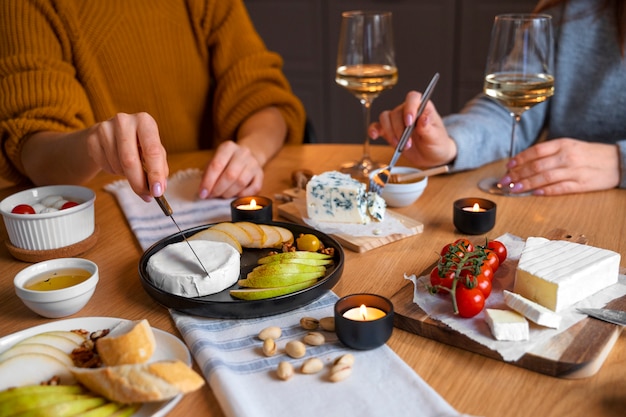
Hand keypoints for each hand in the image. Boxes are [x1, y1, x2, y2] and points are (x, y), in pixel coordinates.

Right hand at [22, 112, 167, 201]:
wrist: (111, 134)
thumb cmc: (138, 144)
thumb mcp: (154, 151)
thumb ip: (159, 169)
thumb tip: (158, 189)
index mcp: (145, 121)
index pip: (152, 151)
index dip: (155, 174)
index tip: (157, 191)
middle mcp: (124, 121)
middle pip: (129, 160)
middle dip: (138, 182)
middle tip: (145, 195)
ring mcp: (105, 128)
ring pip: (116, 165)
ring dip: (125, 175)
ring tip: (129, 169)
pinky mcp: (91, 138)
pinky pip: (104, 166)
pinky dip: (113, 171)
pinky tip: (116, 163)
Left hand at [198, 140, 263, 198]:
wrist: (246, 158)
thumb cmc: (226, 162)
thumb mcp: (214, 162)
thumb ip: (208, 175)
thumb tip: (204, 192)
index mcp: (228, 147)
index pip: (217, 165)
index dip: (208, 181)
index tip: (203, 194)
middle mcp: (243, 153)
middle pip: (230, 175)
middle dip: (218, 189)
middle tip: (212, 196)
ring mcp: (254, 163)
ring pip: (241, 182)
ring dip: (229, 193)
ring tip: (222, 196)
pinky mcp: (261, 174)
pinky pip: (253, 189)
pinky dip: (242, 196)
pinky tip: (235, 196)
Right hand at [369, 90, 456, 166]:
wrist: (431, 156)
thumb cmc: (437, 143)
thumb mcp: (436, 137)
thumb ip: (428, 128)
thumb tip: (424, 119)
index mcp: (423, 107)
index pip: (413, 98)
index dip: (409, 107)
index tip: (409, 122)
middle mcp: (407, 111)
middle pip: (396, 112)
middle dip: (399, 130)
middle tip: (407, 144)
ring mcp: (397, 121)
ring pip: (385, 118)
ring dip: (390, 133)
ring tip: (399, 145)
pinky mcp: (389, 131)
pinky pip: (377, 126)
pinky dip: (374, 130)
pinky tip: (374, 135)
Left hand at [501, 138, 620, 194]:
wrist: (617, 161)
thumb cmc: (588, 154)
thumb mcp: (569, 146)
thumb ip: (549, 153)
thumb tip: (524, 162)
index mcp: (563, 144)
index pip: (536, 151)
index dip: (519, 159)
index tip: (507, 166)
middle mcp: (567, 156)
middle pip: (537, 166)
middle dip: (518, 174)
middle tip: (505, 181)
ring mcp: (575, 171)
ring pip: (545, 177)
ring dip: (527, 184)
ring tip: (514, 189)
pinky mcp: (582, 184)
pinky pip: (560, 188)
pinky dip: (546, 191)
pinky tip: (534, 193)